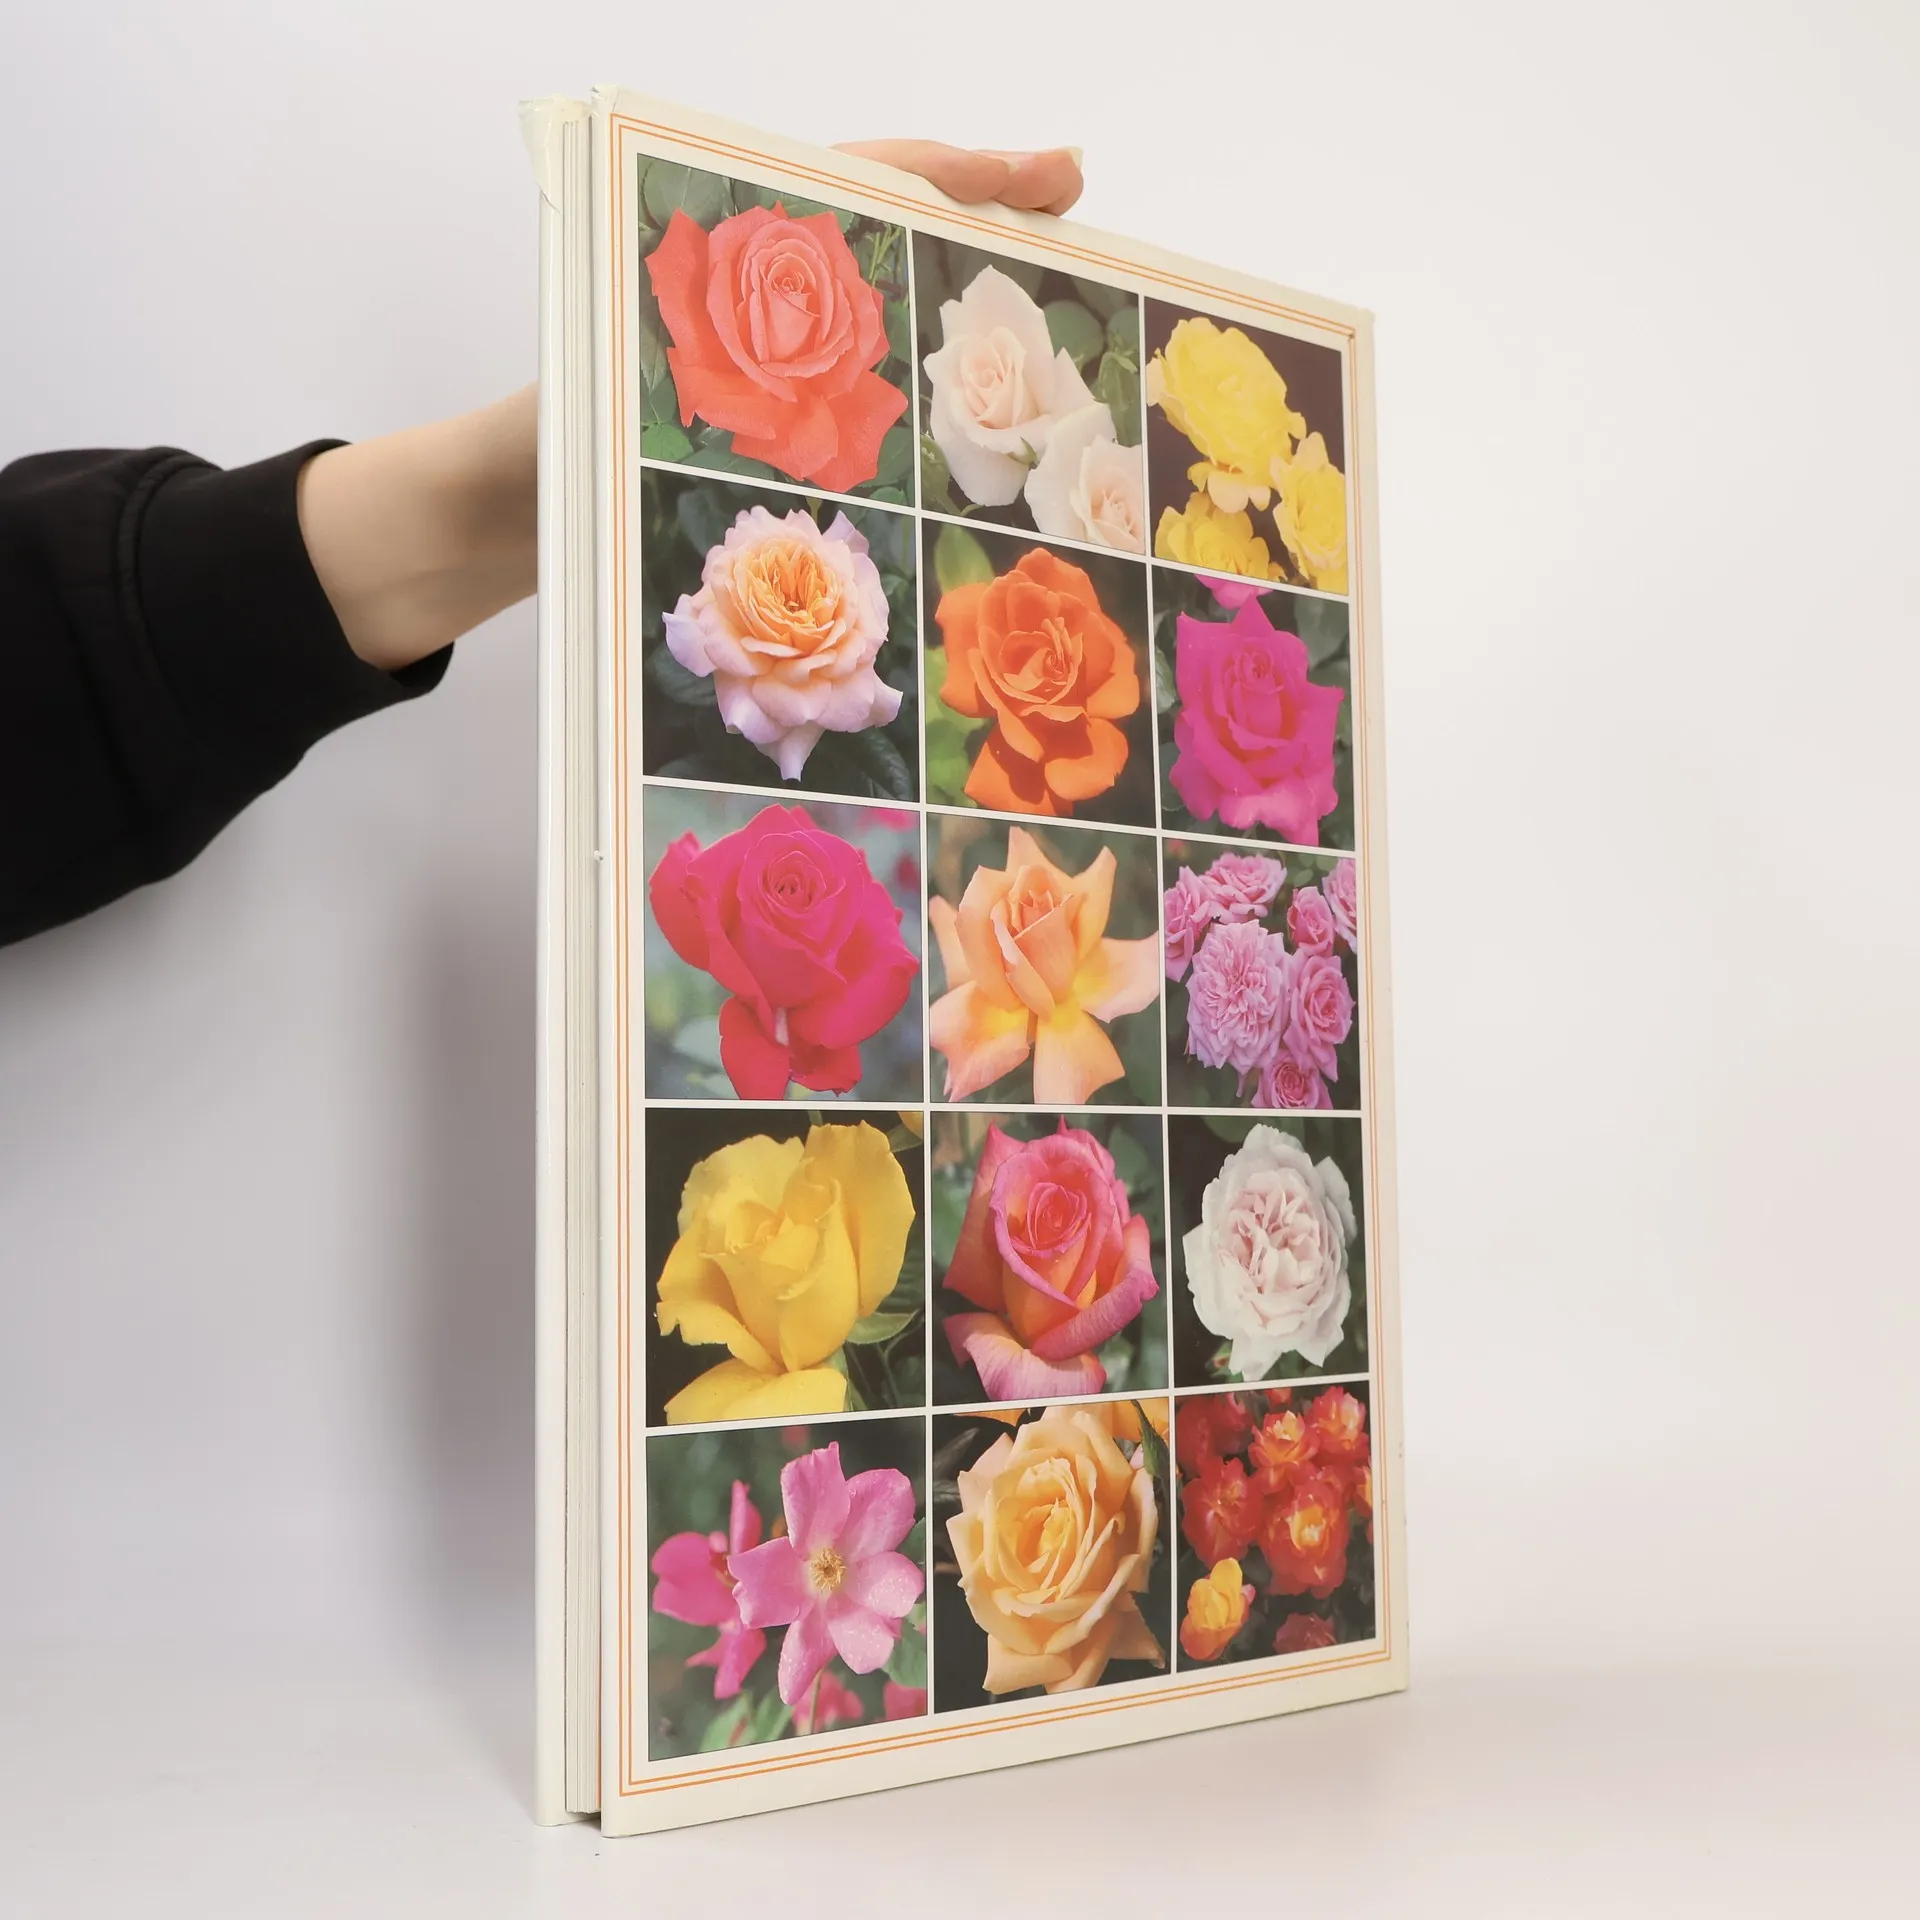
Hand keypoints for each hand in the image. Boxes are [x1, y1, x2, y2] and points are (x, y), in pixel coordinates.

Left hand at [300, 144, 1085, 671]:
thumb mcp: (607, 394)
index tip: (1057, 175)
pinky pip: (859, 397)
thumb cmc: (535, 451)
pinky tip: (976, 435)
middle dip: (984, 229)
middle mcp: (754, 297)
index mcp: (722, 255)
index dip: (964, 174)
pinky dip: (921, 405)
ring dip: (962, 324)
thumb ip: (695, 373)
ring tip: (1053, 331)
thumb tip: (799, 364)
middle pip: (887, 237)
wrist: (483, 517)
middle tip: (1078, 229)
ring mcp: (763, 360)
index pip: (860, 183)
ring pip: (883, 317)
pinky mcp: (762, 421)